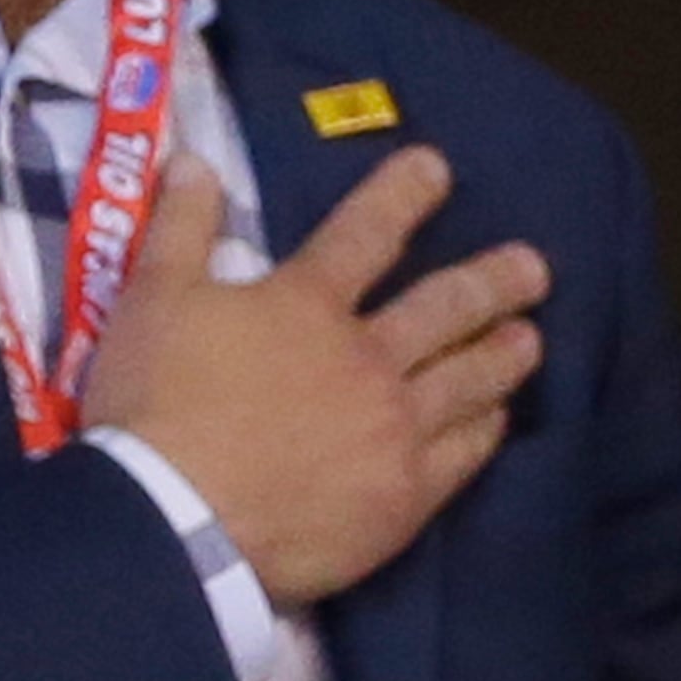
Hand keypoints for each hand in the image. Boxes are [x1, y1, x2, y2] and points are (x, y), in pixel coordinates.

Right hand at [82, 147, 546, 606]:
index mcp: (306, 305)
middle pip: (448, 307)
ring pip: (471, 379)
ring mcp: (395, 428)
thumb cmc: (153, 405)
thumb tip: (195, 160)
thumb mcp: (148, 301)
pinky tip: (494, 419)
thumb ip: (178, 229)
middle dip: (494, 280)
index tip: (437, 167)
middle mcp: (369, 358)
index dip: (403, 193)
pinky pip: (464, 453)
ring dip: (504, 352)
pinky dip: (484, 427)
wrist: (173, 520)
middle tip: (531, 267)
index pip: (365, 233)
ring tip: (527, 339)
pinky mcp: (403, 494)